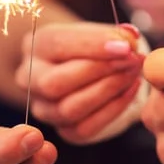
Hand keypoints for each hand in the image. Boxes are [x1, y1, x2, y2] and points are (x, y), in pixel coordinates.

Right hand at [19, 22, 144, 144]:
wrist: (91, 73)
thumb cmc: (94, 48)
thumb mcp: (102, 33)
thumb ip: (116, 33)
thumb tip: (130, 38)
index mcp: (36, 45)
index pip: (58, 44)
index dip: (93, 46)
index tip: (126, 46)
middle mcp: (30, 78)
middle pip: (56, 83)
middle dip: (99, 71)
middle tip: (133, 61)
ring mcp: (43, 108)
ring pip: (69, 109)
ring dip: (108, 91)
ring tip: (133, 74)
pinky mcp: (62, 130)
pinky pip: (85, 128)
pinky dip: (113, 109)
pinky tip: (131, 90)